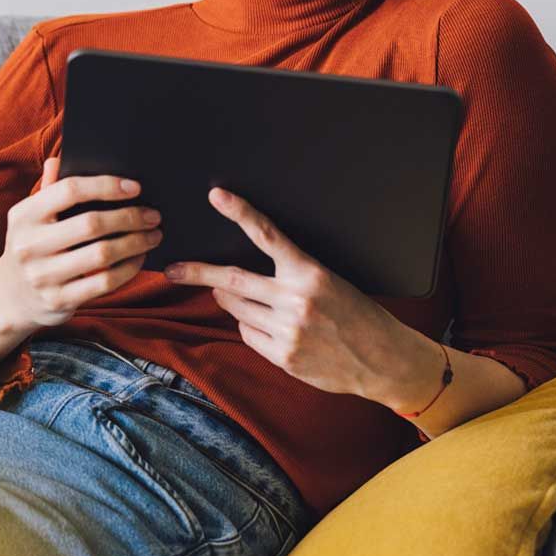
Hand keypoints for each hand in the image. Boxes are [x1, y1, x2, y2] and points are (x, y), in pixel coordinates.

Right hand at [0, 156, 161, 330]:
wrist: (10, 297)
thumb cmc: (31, 246)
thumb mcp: (30, 217)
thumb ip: (48, 189)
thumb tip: (60, 158)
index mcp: (23, 215)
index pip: (69, 190)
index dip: (106, 186)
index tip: (134, 187)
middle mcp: (29, 245)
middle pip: (91, 224)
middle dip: (129, 217)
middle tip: (152, 215)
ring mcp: (42, 276)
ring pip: (102, 255)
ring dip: (135, 243)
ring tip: (152, 236)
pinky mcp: (58, 300)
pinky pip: (104, 283)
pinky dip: (128, 269)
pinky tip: (138, 258)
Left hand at [162, 186, 408, 399]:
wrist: (384, 359)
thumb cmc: (357, 314)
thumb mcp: (331, 282)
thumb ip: (291, 275)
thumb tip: (243, 278)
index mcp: (310, 272)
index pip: (268, 235)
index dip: (240, 212)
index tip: (217, 196)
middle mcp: (295, 300)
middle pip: (231, 281)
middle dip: (196, 272)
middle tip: (171, 270)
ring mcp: (287, 330)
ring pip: (236, 309)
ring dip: (229, 301)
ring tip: (238, 298)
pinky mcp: (283, 356)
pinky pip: (248, 335)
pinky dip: (249, 328)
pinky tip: (268, 327)